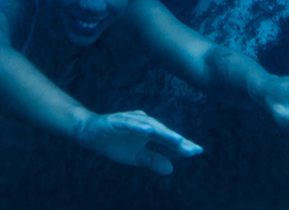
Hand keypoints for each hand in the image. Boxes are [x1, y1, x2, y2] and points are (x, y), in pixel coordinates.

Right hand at [74, 110, 203, 174]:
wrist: (89, 134)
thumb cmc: (114, 143)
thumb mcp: (135, 157)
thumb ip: (152, 160)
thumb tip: (171, 169)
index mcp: (149, 133)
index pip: (168, 140)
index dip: (182, 145)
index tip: (199, 152)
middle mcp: (143, 124)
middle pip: (164, 132)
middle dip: (178, 140)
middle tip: (193, 149)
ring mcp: (130, 120)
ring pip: (150, 126)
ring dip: (164, 133)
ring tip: (178, 141)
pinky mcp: (117, 120)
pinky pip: (129, 123)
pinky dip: (138, 126)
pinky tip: (148, 131)